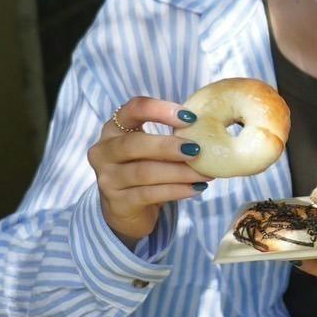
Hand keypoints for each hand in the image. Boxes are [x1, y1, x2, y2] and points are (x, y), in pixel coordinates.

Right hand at [88, 97, 209, 246]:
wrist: (125, 208)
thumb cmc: (145, 167)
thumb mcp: (152, 148)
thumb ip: (173, 135)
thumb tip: (212, 128)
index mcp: (114, 128)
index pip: (133, 108)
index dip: (160, 110)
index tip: (190, 118)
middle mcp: (104, 151)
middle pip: (134, 143)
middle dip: (168, 146)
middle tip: (197, 150)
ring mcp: (108, 178)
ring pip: (144, 172)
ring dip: (179, 172)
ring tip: (205, 173)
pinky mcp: (117, 202)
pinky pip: (149, 194)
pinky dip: (177, 190)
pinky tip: (197, 188)